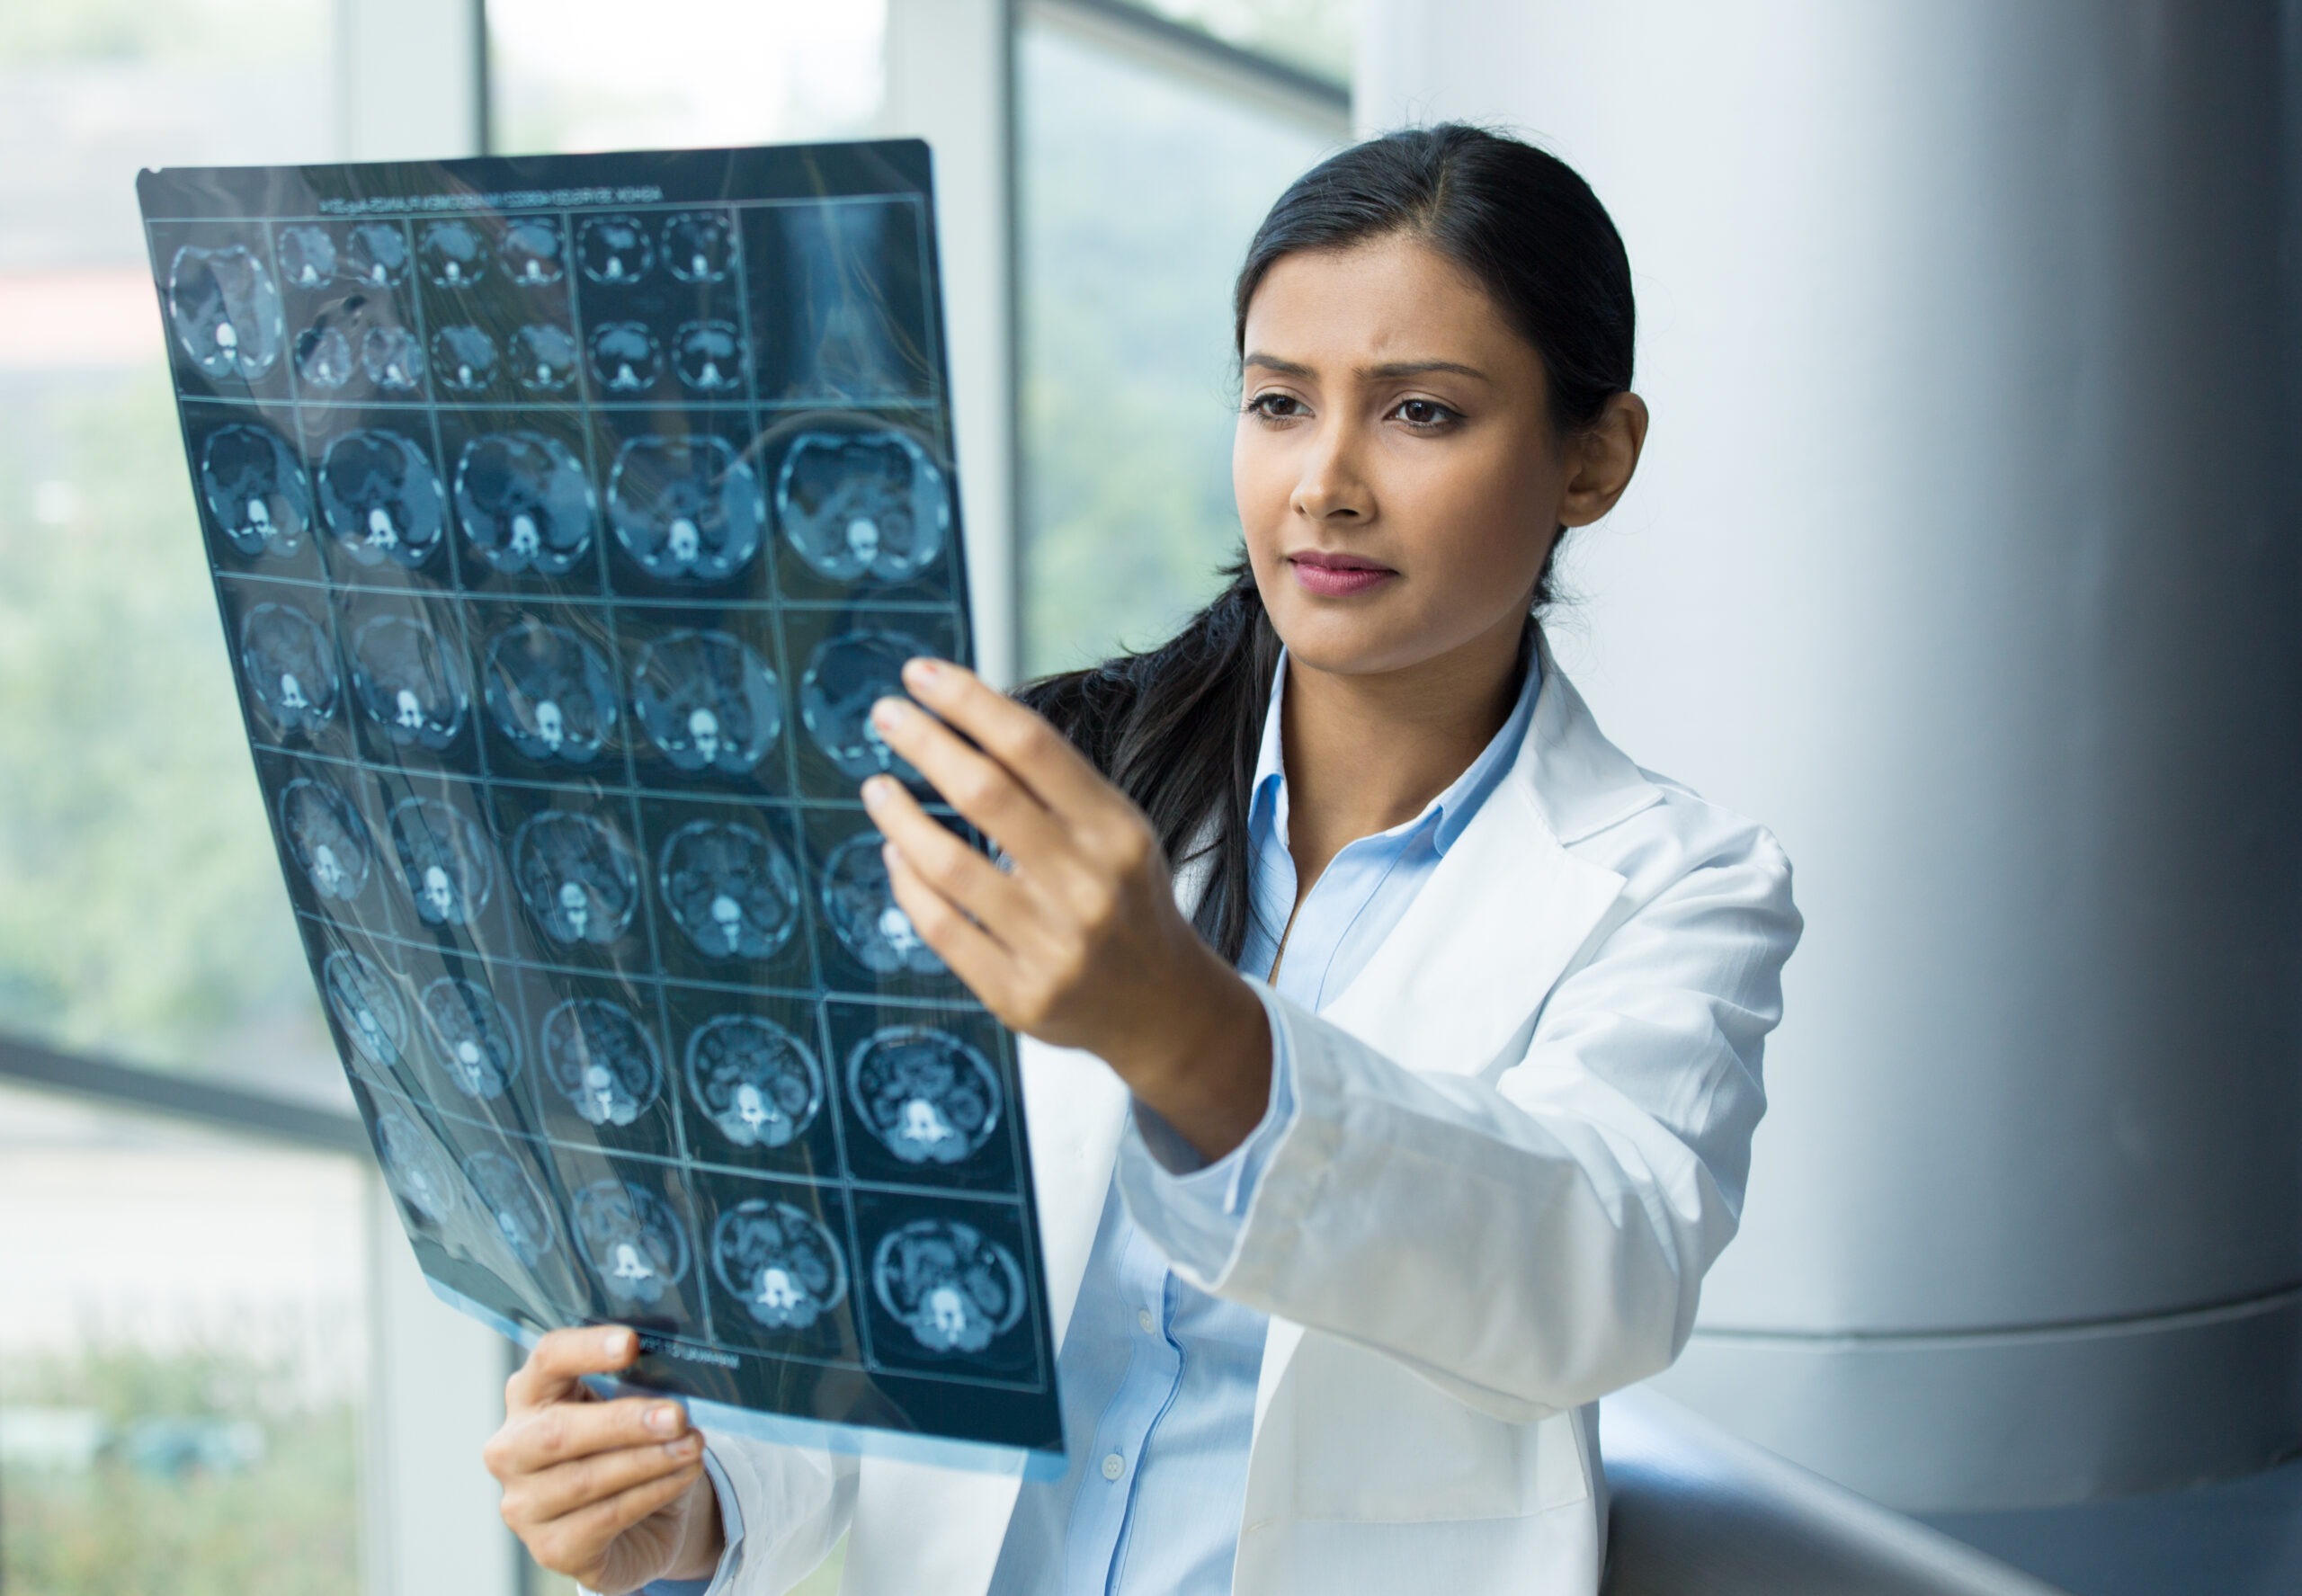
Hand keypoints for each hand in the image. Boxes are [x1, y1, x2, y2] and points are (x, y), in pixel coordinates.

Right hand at [483, 1327, 722, 1593]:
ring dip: (649, 1460)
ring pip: (585, 1479)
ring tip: (693, 1446)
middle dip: (624, 1421)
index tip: (632, 1343)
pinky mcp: (550, 1548)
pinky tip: (682, 1476)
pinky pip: (605, 1517)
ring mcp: (523, 1504)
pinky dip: (651, 1493)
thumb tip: (681, 1364)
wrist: (638, 1523)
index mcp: (530, 1395)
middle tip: (677, 1415)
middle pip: (558, 1430)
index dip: (587, 1348)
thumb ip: (643, 1383)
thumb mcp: (632, 1407)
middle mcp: (512, 1449)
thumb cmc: (628, 1448)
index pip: (547, 1359)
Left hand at [861, 657, 1271, 1159]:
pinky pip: (939, 926)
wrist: (1161, 1007)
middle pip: (984, 792)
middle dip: (924, 742)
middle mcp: (1087, 886)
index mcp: (1117, 832)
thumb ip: (1052, 786)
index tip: (921, 674)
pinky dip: (907, 881)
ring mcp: (1051, 946)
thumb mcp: (1116, 832)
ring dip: (898, 815)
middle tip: (886, 714)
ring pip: (946, 863)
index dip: (969, 701)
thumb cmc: (1124, 900)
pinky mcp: (1016, 995)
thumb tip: (962, 718)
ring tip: (878, 787)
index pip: (1031, 746)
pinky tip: (896, 853)